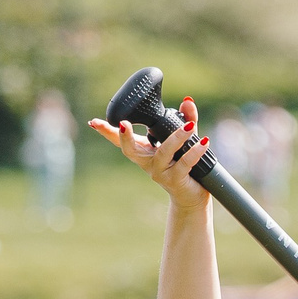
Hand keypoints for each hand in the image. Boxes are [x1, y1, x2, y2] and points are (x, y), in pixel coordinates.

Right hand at [87, 97, 214, 210]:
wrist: (191, 197)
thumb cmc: (184, 166)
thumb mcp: (183, 140)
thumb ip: (184, 119)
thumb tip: (187, 101)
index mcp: (144, 151)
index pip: (121, 141)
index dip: (107, 132)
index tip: (94, 122)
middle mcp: (147, 162)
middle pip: (130, 150)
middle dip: (125, 137)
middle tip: (124, 124)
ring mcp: (160, 173)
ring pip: (164, 153)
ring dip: (176, 137)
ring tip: (189, 126)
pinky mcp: (176, 180)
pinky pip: (184, 163)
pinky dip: (195, 152)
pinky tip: (204, 142)